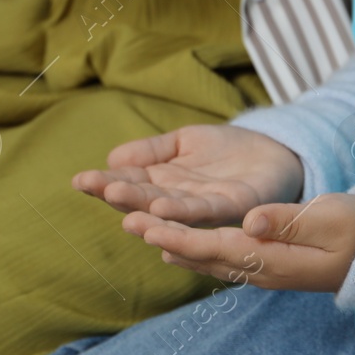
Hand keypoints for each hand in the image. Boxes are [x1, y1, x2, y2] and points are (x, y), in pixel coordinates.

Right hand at [73, 124, 303, 226]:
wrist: (274, 151)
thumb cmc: (225, 151)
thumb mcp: (183, 141)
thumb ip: (152, 151)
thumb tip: (113, 157)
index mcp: (162, 184)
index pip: (128, 183)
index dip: (104, 182)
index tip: (79, 180)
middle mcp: (178, 201)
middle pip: (143, 200)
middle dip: (118, 195)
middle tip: (94, 188)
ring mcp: (204, 207)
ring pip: (169, 211)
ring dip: (144, 210)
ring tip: (119, 202)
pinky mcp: (234, 206)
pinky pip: (205, 212)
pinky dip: (182, 213)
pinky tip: (162, 207)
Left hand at [126, 193, 354, 292]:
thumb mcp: (329, 220)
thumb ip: (288, 221)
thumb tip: (251, 220)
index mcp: (273, 258)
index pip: (215, 246)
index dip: (179, 234)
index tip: (146, 224)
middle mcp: (262, 269)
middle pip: (204, 254)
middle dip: (165, 238)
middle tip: (128, 221)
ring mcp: (264, 270)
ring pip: (209, 258)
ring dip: (174, 244)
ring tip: (141, 229)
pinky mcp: (268, 264)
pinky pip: (222, 258)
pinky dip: (195, 248)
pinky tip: (178, 244)